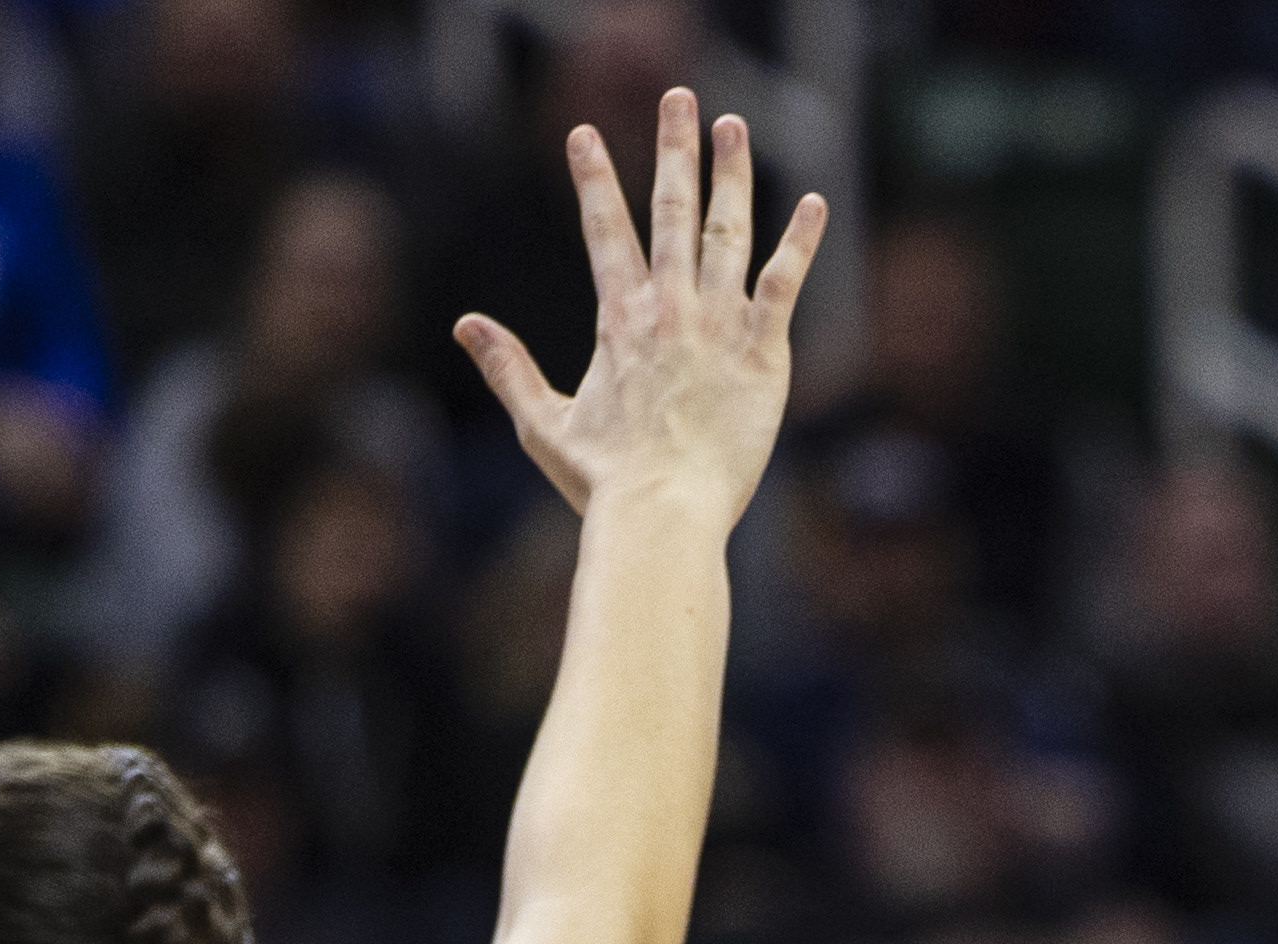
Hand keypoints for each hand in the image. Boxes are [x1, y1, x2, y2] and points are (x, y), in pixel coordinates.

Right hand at [458, 89, 822, 522]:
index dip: (594, 179)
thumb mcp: (542, 423)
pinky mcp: (763, 353)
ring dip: (731, 175)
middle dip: (673, 150)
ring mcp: (717, 326)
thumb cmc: (605, 482)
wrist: (664, 512)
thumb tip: (464, 324)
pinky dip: (800, 243)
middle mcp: (667, 309)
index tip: (585, 135)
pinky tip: (813, 203)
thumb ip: (507, 368)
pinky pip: (786, 284)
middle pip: (669, 211)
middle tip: (678, 97)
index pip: (604, 231)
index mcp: (617, 320)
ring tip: (732, 125)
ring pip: (726, 232)